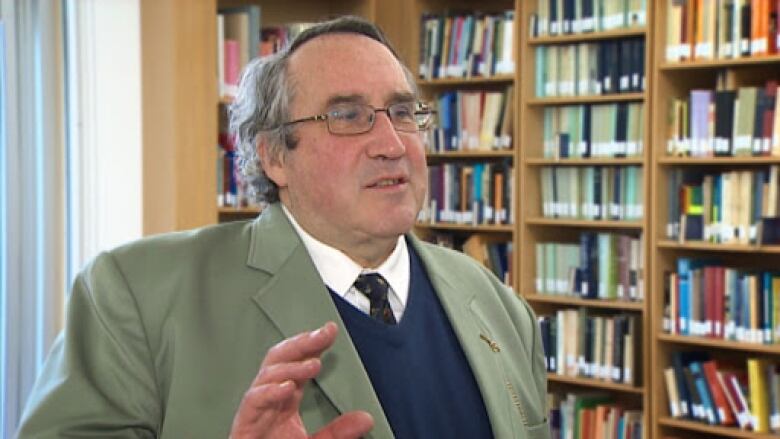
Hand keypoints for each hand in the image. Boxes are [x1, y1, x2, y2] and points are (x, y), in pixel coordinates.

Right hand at [230, 322, 373, 438]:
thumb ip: (338, 432)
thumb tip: (366, 419)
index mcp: (284, 402)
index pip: (297, 364)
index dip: (312, 346)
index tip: (330, 331)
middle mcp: (268, 401)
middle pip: (280, 359)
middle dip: (301, 344)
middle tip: (323, 333)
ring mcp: (255, 411)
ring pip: (267, 375)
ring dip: (291, 367)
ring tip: (313, 364)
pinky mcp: (243, 425)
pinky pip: (253, 401)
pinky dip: (269, 392)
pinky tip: (287, 387)